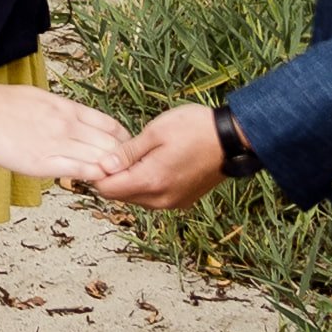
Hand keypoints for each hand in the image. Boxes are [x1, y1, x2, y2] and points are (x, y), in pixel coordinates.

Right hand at [0, 68, 140, 190]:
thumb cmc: (4, 104)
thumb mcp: (42, 98)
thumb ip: (63, 111)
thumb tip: (77, 120)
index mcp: (68, 108)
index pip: (111, 125)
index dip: (123, 140)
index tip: (123, 151)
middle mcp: (68, 124)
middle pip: (111, 144)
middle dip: (122, 159)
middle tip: (124, 172)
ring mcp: (57, 143)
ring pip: (100, 158)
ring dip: (110, 171)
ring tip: (112, 181)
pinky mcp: (43, 162)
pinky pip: (80, 170)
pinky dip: (92, 176)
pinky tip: (94, 181)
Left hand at [98, 102, 234, 212]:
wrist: (233, 139)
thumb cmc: (195, 128)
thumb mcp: (155, 132)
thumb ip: (127, 152)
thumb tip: (102, 166)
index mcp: (151, 182)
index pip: (108, 189)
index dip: (98, 173)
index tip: (100, 155)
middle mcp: (161, 200)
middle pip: (120, 196)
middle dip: (114, 177)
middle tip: (120, 151)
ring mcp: (173, 203)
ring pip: (137, 198)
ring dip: (131, 180)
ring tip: (140, 154)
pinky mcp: (183, 201)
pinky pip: (154, 198)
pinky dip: (147, 184)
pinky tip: (154, 163)